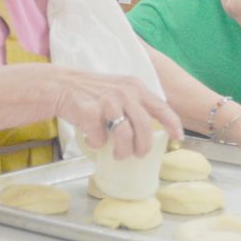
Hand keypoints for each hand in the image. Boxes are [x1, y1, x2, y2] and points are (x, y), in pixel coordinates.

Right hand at [53, 69, 182, 159]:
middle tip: (138, 154)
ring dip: (123, 151)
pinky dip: (96, 144)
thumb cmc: (94, 93)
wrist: (62, 85)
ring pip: (124, 135)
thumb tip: (149, 132)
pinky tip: (93, 140)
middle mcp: (125, 93)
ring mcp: (107, 101)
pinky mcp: (90, 111)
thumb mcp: (120, 90)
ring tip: (119, 155)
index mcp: (136, 87)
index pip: (161, 107)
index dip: (173, 124)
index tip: (178, 138)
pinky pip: (99, 138)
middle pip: (144, 127)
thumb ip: (135, 104)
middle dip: (143, 146)